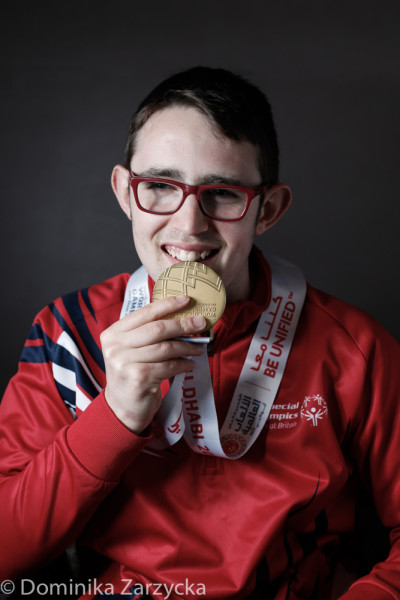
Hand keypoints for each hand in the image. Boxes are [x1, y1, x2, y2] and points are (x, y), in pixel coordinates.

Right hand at [100, 295, 205, 433]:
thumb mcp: (132, 350)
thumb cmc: (132, 374)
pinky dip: (183, 364)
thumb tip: (181, 316)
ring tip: (198, 348)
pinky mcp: (138, 378)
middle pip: (157, 329)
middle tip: (201, 323)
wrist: (122, 408)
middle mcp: (116, 346)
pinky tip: (189, 365)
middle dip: (183, 324)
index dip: (167, 305)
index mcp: (113, 333)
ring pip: (166, 348)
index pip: (144, 313)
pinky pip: (169, 366)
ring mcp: (125, 363)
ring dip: (187, 347)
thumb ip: (147, 333)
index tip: (187, 300)